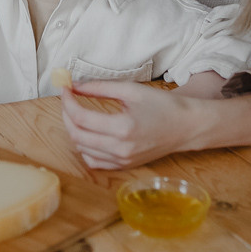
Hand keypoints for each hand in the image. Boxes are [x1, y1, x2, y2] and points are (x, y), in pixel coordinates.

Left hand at [61, 80, 250, 168]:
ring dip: (74, 131)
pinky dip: (85, 148)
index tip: (65, 89)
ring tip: (77, 114)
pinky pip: (94, 161)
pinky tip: (89, 133)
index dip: (67, 102)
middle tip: (68, 100)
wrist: (186, 126)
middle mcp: (121, 149)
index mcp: (123, 128)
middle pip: (77, 135)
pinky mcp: (124, 166)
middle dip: (67, 115)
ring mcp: (122, 161)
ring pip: (82, 150)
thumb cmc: (162, 106)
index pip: (81, 117)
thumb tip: (74, 85)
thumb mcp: (131, 90)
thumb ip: (99, 87)